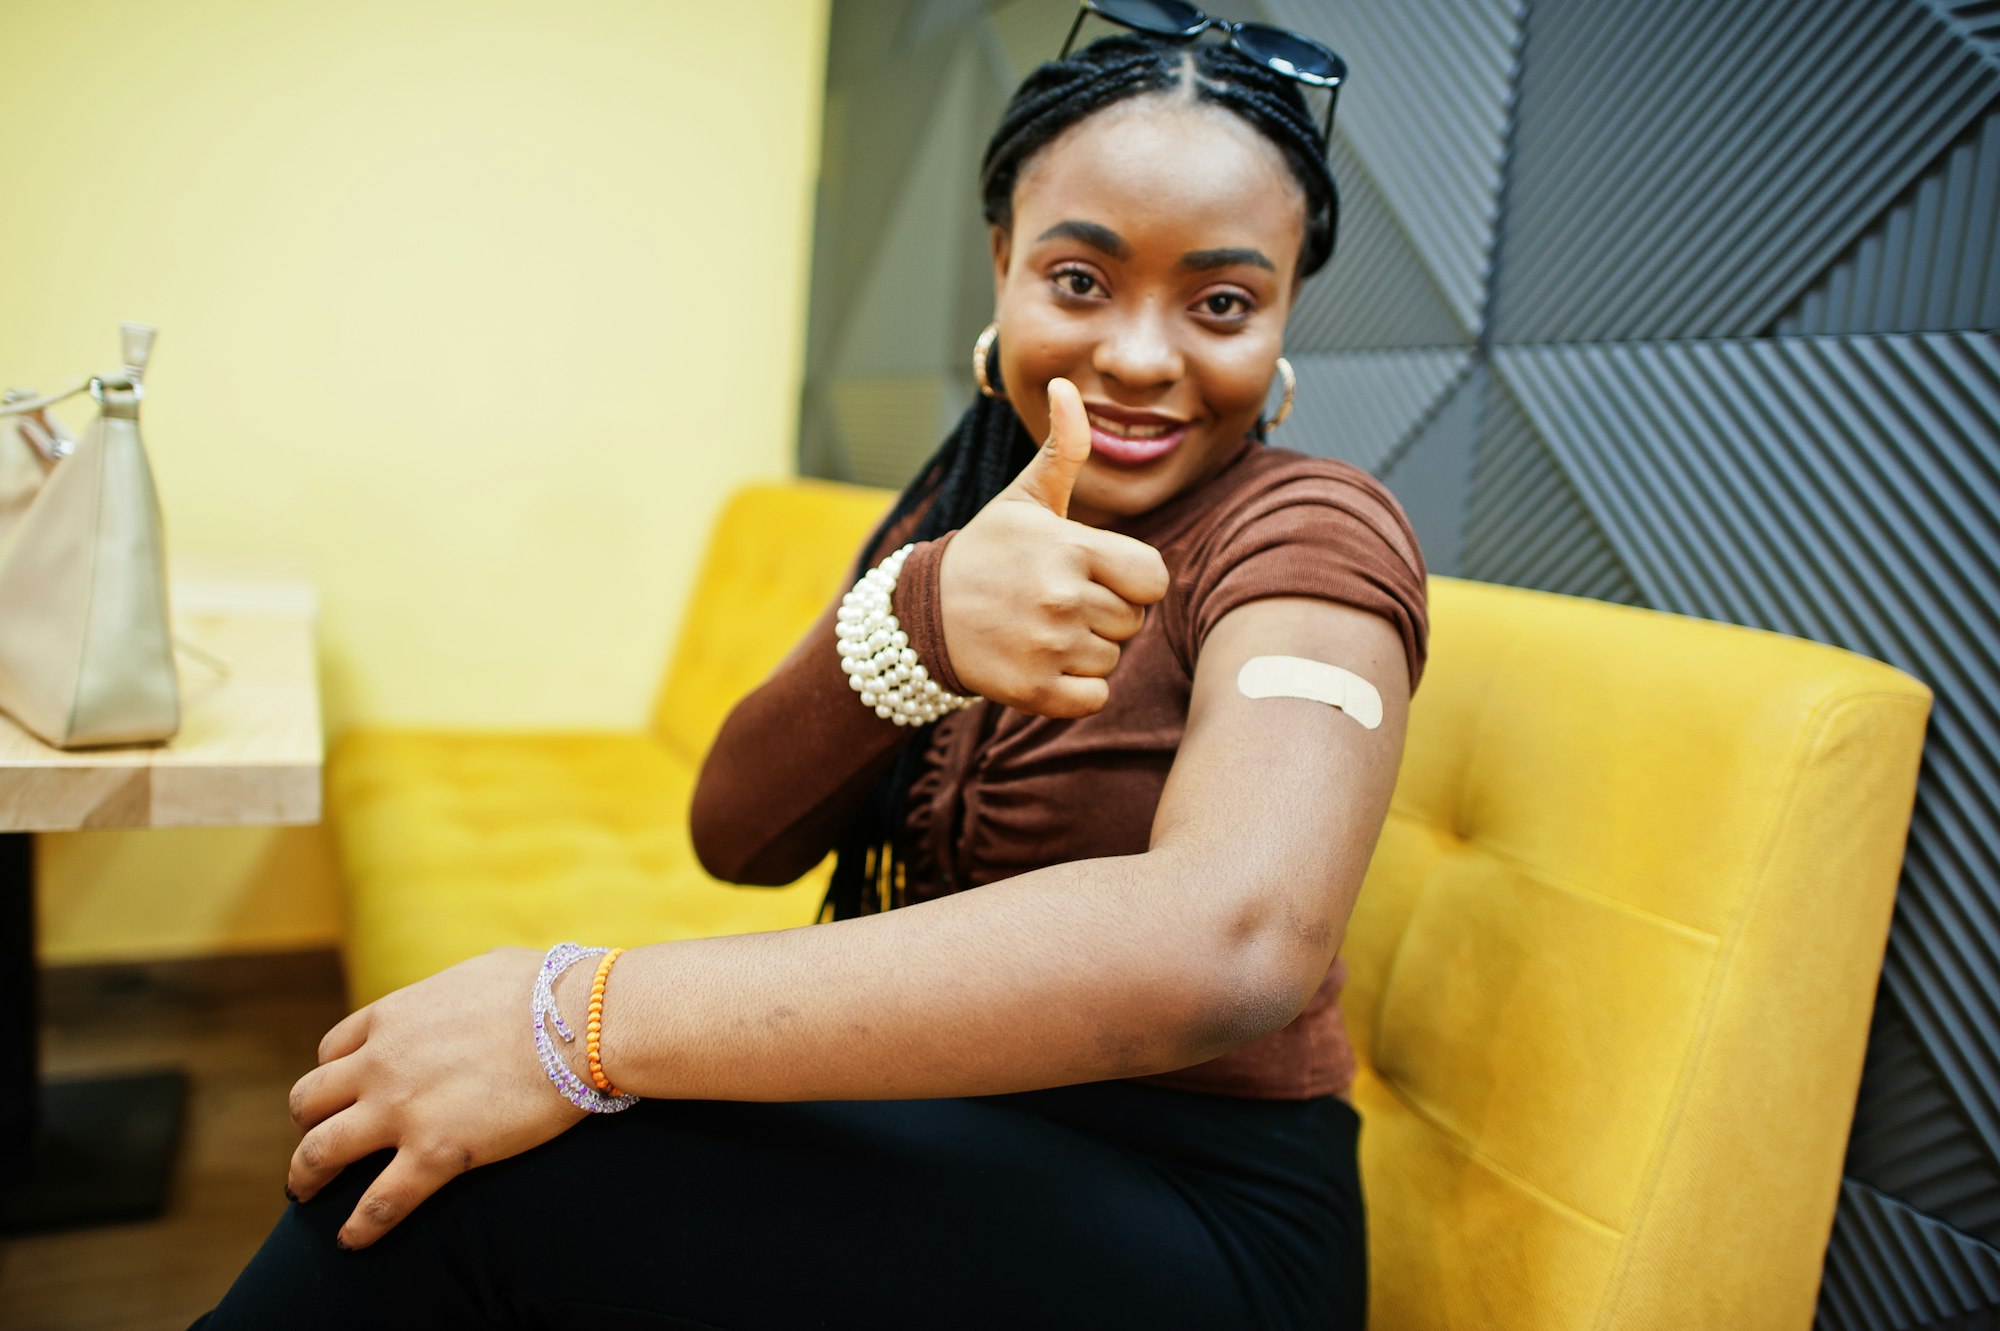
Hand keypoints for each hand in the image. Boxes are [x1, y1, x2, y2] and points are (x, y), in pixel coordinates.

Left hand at [285, 947, 587, 1248]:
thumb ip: (454, 988)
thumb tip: (468, 994)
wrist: (584, 1022)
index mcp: (393, 1016)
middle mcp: (382, 1063)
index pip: (331, 1051)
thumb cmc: (548, 989)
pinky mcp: (436, 1154)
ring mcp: (403, 1110)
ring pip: (320, 1153)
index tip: (342, 1095)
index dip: (332, 1076)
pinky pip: (378, 1203)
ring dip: (306, 1176)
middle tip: (318, 1145)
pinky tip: (350, 1240)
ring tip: (305, 1196)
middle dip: (307, 1124)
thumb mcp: (482, 970)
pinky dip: (357, 1228)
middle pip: (310, 1101)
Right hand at [940, 378, 1170, 716]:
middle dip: (1105, 614)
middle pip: (1133, 621)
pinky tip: (1041, 663)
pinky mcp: (1034, 691)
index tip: (1095, 574)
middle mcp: (1063, 598)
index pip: (1154, 579)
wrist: (922, 615)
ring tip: (1043, 629)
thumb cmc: (988, 553)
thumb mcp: (1025, 499)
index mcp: (1072, 548)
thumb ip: (1064, 449)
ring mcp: (1048, 647)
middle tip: (1057, 602)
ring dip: (1086, 651)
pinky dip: (1075, 689)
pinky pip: (1094, 698)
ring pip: (1112, 659)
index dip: (1130, 579)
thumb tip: (1066, 383)